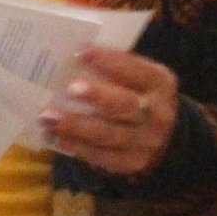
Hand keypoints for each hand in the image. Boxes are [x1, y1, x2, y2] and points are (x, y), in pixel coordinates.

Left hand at [40, 47, 179, 176]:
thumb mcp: (140, 77)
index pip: (135, 69)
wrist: (169, 137)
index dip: (110, 61)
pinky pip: (102, 157)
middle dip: (97, 96)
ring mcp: (146, 141)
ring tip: (47, 118)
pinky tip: (56, 138)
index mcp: (159, 83)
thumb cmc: (140, 95)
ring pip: (108, 134)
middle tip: (69, 89)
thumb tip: (73, 55)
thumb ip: (116, 66)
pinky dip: (77, 148)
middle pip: (125, 105)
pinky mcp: (132, 163)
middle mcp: (157, 113)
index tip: (80, 52)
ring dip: (75, 126)